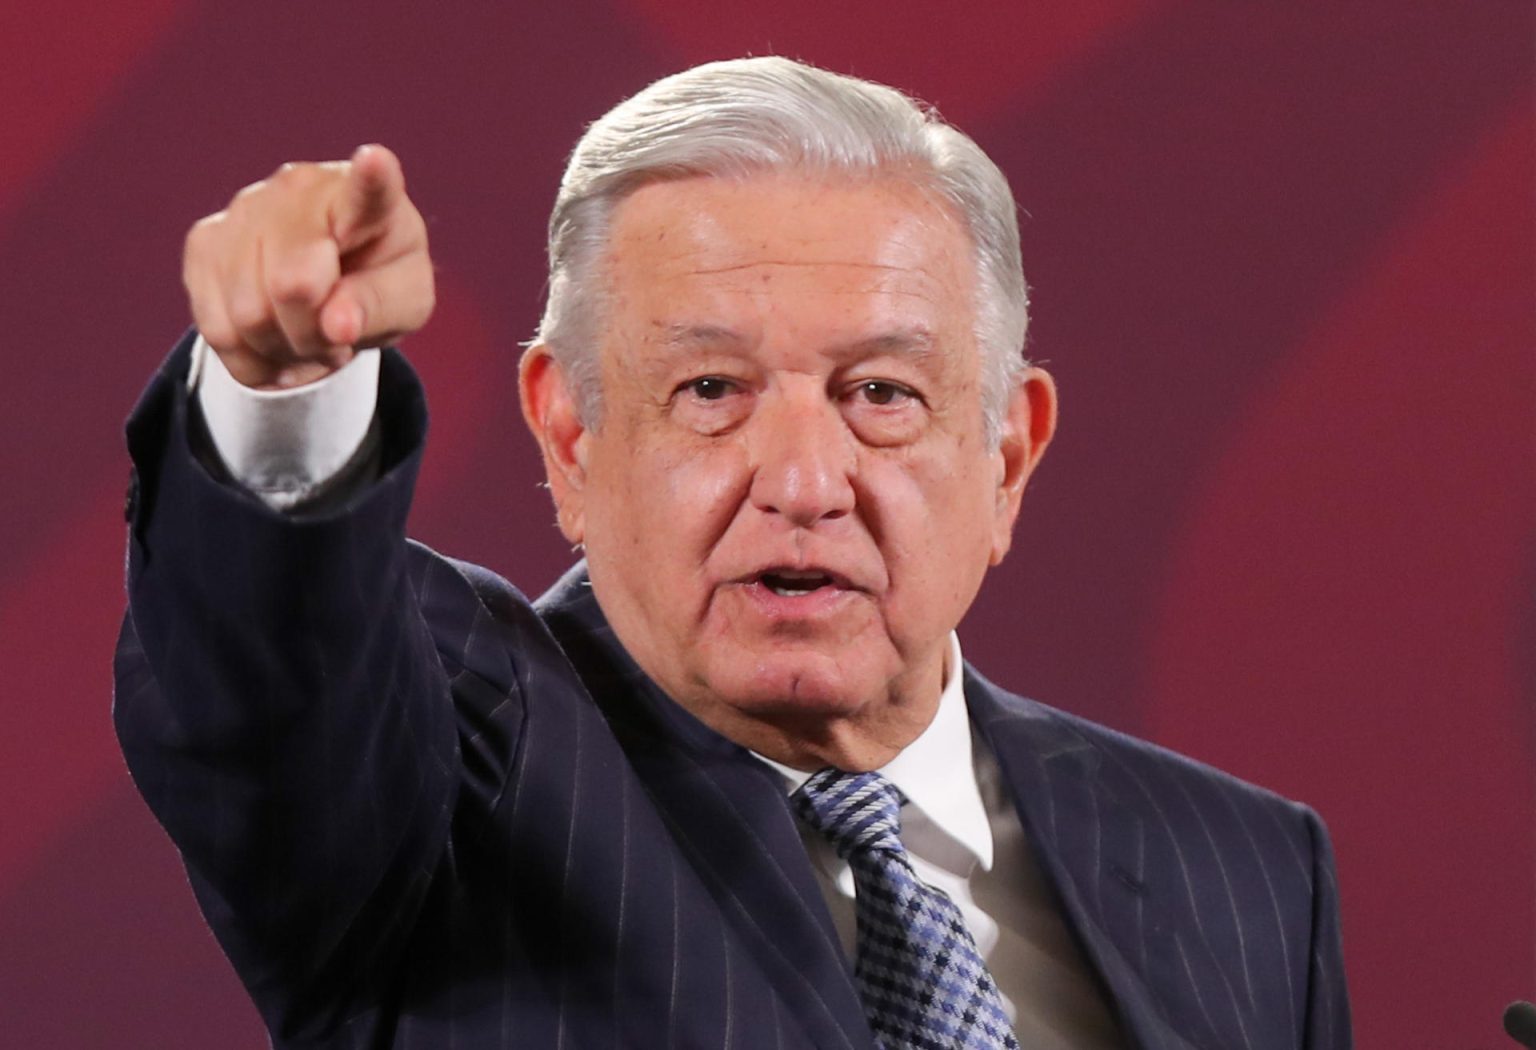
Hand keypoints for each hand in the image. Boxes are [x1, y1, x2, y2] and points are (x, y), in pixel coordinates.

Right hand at [183, 144, 433, 388]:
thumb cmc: (378, 283)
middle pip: (291, 287)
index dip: (372, 177)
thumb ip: (379, 308)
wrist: (330, 281)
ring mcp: (245, 209)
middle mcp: (300, 190)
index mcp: (368, 201)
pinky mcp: (205, 242)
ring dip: (283, 348)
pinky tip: (275, 339)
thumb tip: (336, 324)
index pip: (370, 188)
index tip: (375, 160)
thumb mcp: (406, 303)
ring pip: (247, 316)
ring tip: (308, 334)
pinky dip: (253, 358)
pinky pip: (218, 330)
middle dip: (315, 335)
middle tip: (337, 336)